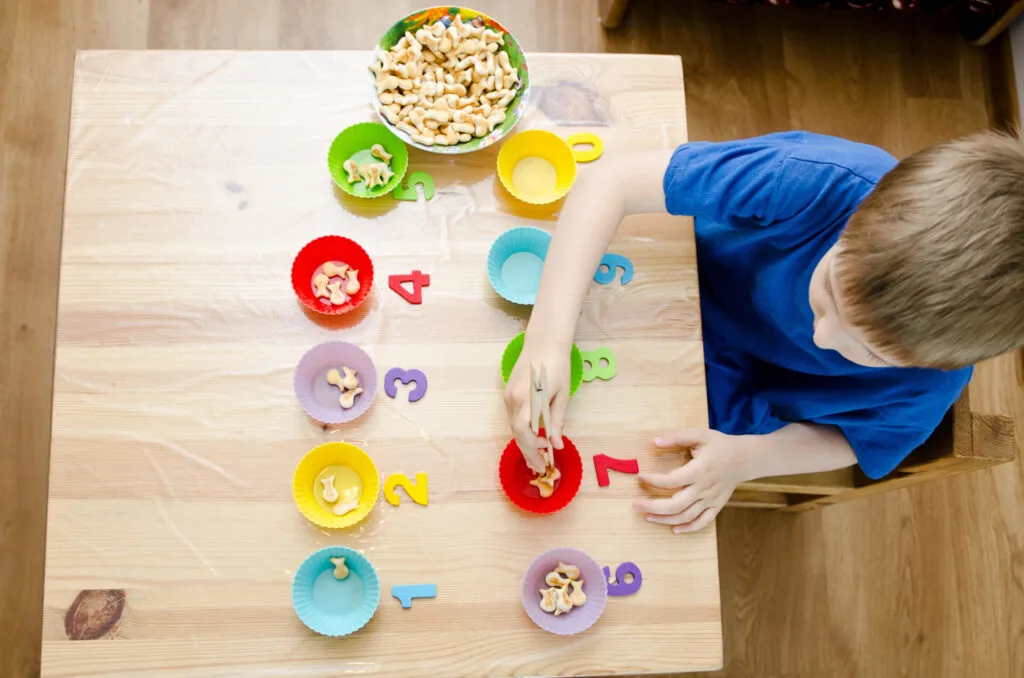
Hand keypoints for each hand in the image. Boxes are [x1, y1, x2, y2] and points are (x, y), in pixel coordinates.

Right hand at [503, 335, 570, 472]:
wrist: (544, 341)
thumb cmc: (558, 365)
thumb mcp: (562, 394)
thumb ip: (557, 420)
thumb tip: (556, 444)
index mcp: (528, 398)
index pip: (524, 432)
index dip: (533, 448)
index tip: (546, 455)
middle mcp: (513, 398)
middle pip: (516, 432)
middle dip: (528, 451)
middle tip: (540, 466)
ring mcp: (508, 395)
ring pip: (513, 426)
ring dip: (524, 442)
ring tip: (537, 455)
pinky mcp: (507, 392)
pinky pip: (513, 417)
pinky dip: (521, 430)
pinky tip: (532, 436)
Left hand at [633, 429, 751, 533]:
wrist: (746, 458)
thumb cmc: (720, 445)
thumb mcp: (700, 434)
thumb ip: (677, 437)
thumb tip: (655, 442)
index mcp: (699, 470)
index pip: (672, 480)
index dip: (653, 481)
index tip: (639, 477)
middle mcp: (704, 488)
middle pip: (676, 504)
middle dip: (653, 507)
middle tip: (636, 505)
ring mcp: (711, 500)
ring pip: (686, 516)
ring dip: (665, 519)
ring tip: (647, 516)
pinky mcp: (717, 506)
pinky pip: (703, 522)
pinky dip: (688, 528)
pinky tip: (674, 529)